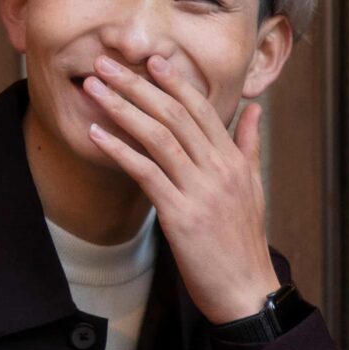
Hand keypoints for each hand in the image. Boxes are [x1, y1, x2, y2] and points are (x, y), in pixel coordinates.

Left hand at [82, 55, 278, 322]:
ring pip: (158, 137)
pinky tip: (96, 134)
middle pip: (175, 115)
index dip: (175, 82)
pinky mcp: (180, 215)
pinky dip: (119, 150)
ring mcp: (200, 191)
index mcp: (234, 161)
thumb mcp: (253, 187)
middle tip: (107, 63)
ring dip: (122, 108)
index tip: (151, 60)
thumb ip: (249, 145)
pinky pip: (146, 173)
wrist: (246, 289)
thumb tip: (254, 109)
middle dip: (138, 85)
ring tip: (94, 88)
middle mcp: (219, 169)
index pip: (202, 109)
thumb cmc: (244, 242)